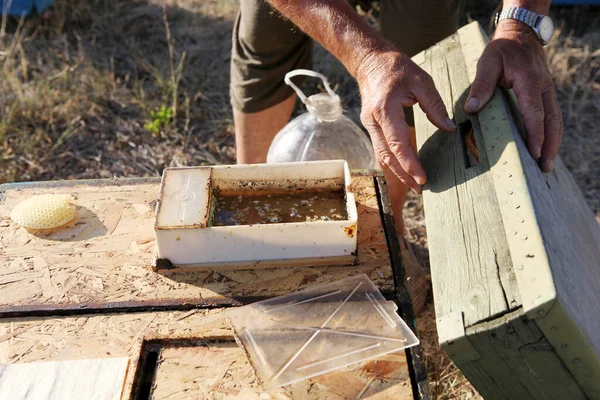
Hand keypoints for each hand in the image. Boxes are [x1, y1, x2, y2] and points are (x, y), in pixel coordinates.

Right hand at [356, 50, 455, 192]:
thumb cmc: (397, 68)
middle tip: (420, 189)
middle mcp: (373, 121)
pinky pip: (381, 149)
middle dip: (403, 175)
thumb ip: (435, 106)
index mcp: (385, 109)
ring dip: (397, 172)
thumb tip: (449, 129)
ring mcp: (369, 125)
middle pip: (386, 156)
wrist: (371, 62)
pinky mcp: (371, 126)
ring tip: (415, 185)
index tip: (422, 178)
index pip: (397, 143)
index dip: (409, 163)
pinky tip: (405, 170)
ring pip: (382, 156)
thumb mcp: (422, 81)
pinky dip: (393, 162)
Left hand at [465, 20, 562, 171]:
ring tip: (546, 165)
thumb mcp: (488, 62)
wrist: (521, 35)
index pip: (534, 112)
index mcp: (530, 81)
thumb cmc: (502, 49)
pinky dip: (551, 134)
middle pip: (552, 121)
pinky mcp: (546, 95)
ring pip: (556, 120)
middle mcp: (544, 88)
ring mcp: (548, 91)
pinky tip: (545, 149)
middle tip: (544, 168)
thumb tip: (472, 108)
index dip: (535, 134)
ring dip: (553, 143)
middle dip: (549, 145)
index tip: (533, 152)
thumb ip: (481, 85)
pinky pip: (552, 117)